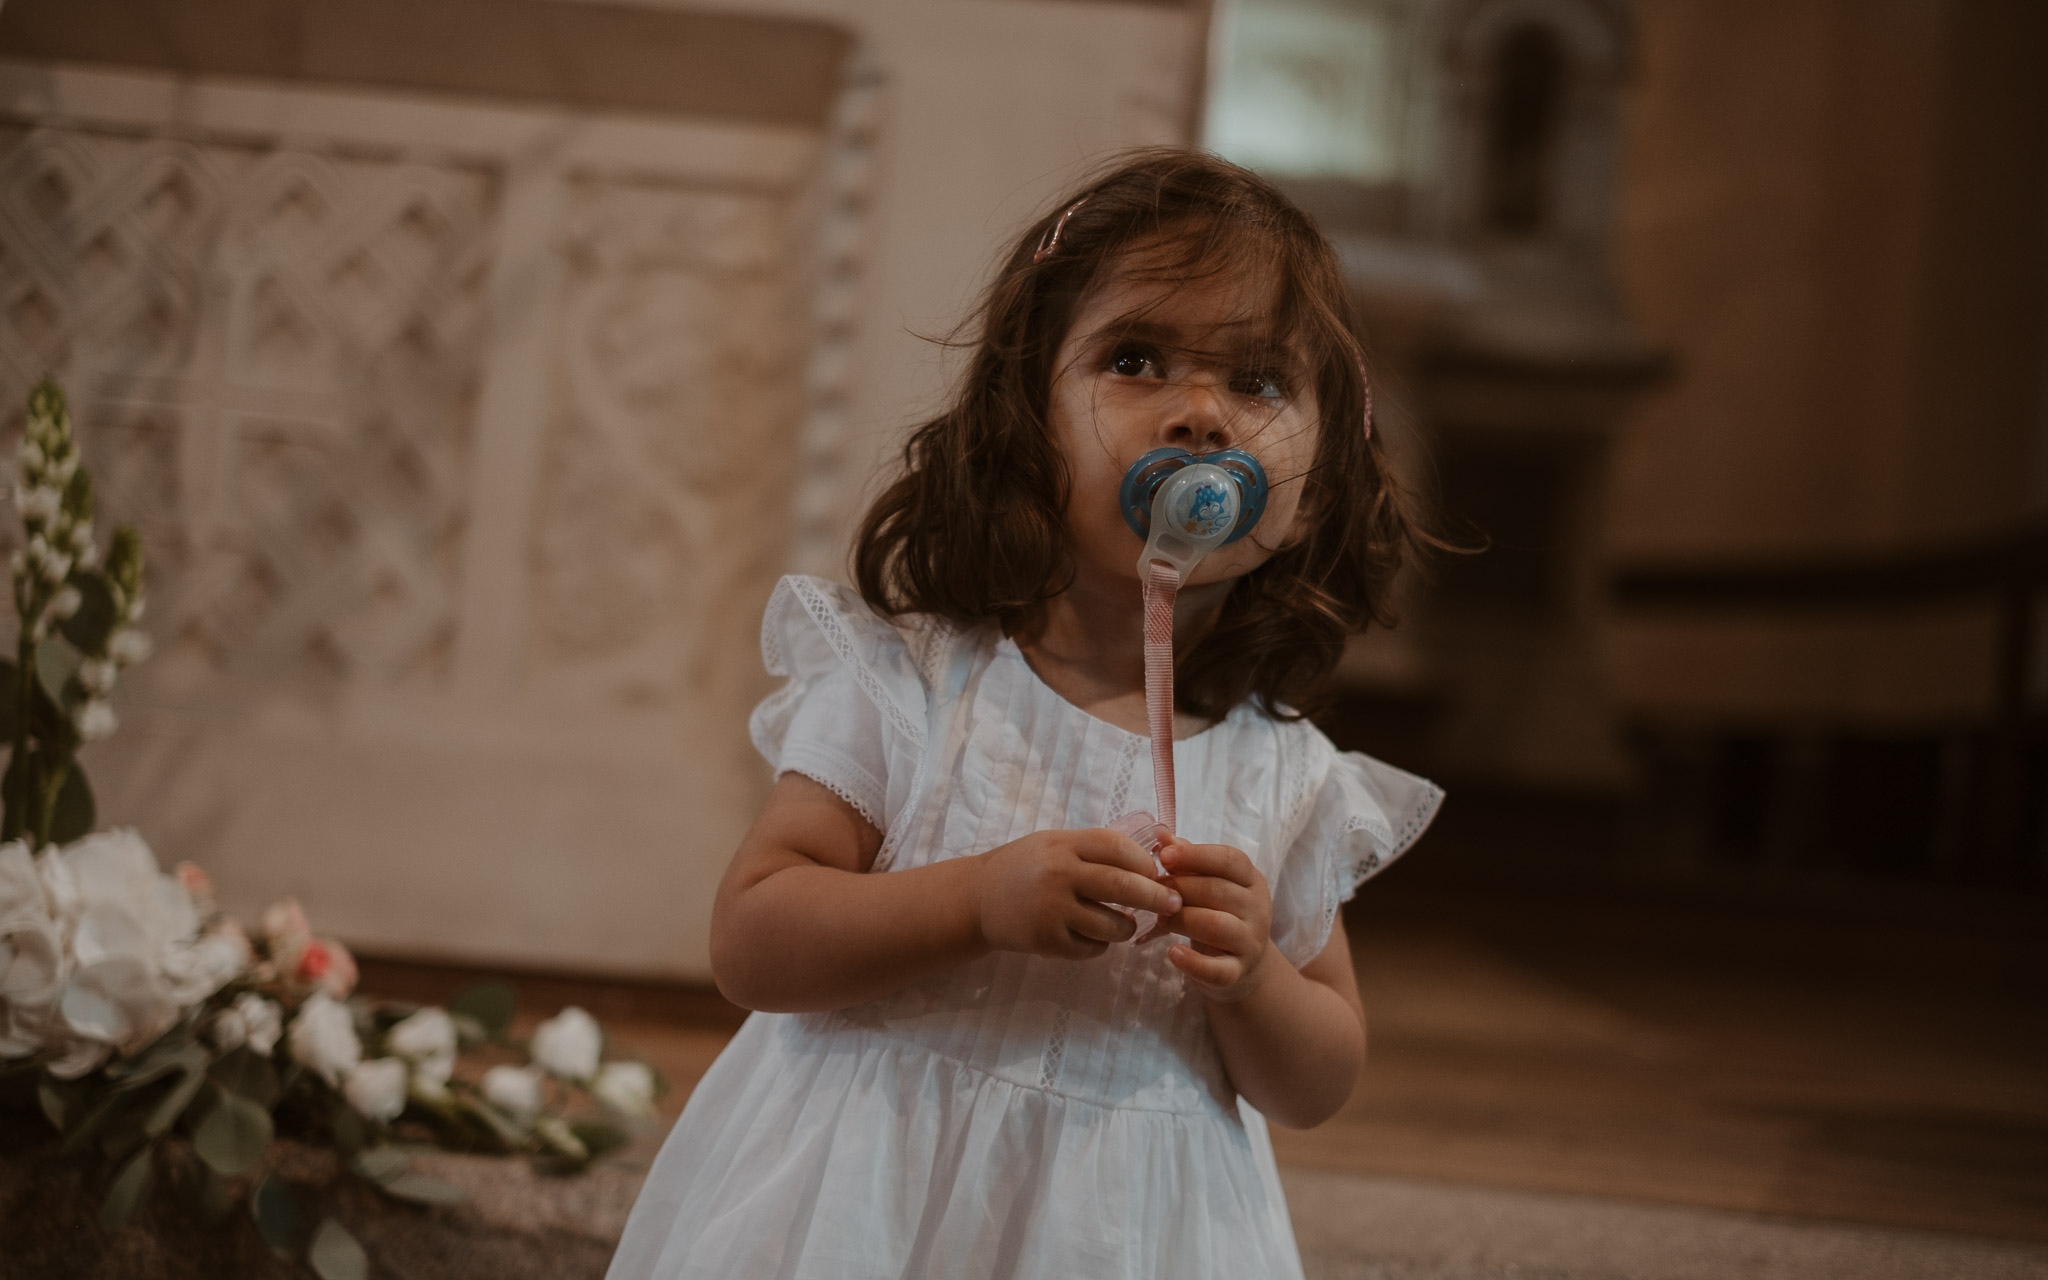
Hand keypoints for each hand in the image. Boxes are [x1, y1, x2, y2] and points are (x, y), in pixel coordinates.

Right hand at [973, 828, 1182, 958]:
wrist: (977, 898)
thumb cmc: (1025, 867)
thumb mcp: (1055, 845)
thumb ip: (1094, 848)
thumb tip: (1155, 853)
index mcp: (1063, 844)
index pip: (1118, 848)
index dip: (1144, 862)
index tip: (1157, 873)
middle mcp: (1058, 873)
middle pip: (1122, 886)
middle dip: (1156, 897)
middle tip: (1174, 904)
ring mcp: (1052, 909)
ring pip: (1112, 924)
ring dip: (1127, 927)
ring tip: (1124, 924)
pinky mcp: (1046, 940)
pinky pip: (1091, 948)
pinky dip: (1099, 945)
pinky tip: (1090, 935)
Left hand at [1153, 838, 1273, 1002]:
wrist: (1242, 964)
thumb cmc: (1218, 913)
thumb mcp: (1209, 883)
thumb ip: (1187, 859)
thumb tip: (1159, 832)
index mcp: (1251, 880)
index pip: (1230, 859)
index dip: (1195, 855)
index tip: (1164, 857)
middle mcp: (1258, 908)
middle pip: (1218, 891)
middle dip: (1179, 889)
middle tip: (1151, 893)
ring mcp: (1251, 942)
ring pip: (1218, 926)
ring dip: (1182, 920)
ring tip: (1160, 920)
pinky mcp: (1238, 973)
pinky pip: (1217, 970)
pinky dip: (1192, 963)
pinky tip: (1172, 953)